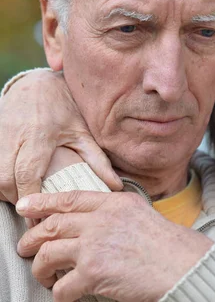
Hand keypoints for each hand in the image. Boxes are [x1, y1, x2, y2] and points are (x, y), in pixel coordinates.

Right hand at [0, 69, 121, 203]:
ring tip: (25, 201)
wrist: (34, 85)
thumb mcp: (82, 132)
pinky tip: (13, 186)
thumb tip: (116, 186)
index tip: (40, 216)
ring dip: (6, 192)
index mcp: (38, 135)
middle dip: (18, 200)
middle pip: (5, 179)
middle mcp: (14, 136)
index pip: (27, 173)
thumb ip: (97, 160)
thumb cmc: (62, 109)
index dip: (31, 197)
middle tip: (34, 213)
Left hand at [16, 191, 212, 301]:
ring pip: (47, 255)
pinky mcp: (94, 273)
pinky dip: (60, 301)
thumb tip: (99, 228)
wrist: (188, 270)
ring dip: (40, 271)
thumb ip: (120, 217)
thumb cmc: (175, 250)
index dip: (43, 202)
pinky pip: (62, 288)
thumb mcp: (147, 218)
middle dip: (32, 238)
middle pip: (51, 225)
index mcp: (115, 204)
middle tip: (24, 248)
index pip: (70, 199)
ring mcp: (95, 245)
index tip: (25, 207)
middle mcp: (101, 220)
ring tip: (45, 280)